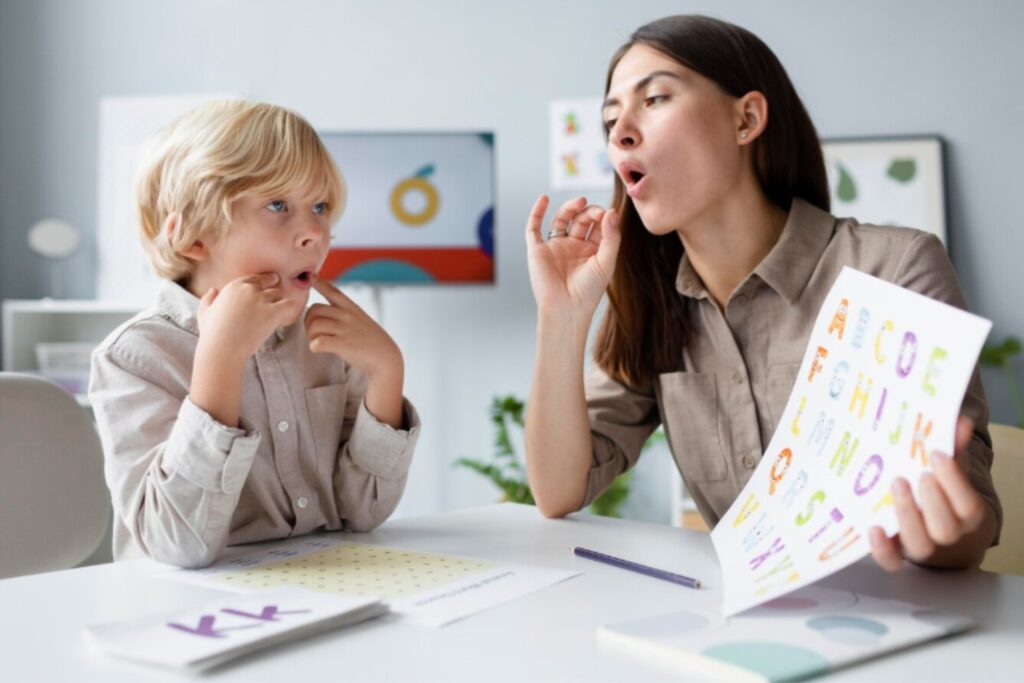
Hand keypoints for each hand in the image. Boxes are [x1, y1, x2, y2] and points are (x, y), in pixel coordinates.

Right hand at [196, 272, 299, 363]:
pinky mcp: (273, 313)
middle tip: (272, 302)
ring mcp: (262, 300)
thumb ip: (208, 299)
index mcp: (234, 286)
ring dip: (277, 303)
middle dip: (270, 293)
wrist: (222, 350)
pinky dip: (288, 310)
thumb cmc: (212, 334)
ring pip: (278, 294)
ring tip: (275, 315)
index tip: (265, 290)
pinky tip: (283, 319)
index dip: (261, 284)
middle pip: (268, 284)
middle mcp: (249, 290)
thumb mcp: (204, 313)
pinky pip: (289, 305)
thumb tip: (213, 290)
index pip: (254, 279)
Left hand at [305, 276, 401, 378]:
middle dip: (308, 321)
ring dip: (310, 336)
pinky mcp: (345, 344)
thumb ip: (345, 315)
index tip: (311, 276)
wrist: (386, 358)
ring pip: (314, 325)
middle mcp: (348, 316)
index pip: (333, 291)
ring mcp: (346, 329)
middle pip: (315, 309)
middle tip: (313, 333)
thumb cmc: (371, 342)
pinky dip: (314, 346)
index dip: (320, 283)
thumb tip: (324, 317)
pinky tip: (317, 348)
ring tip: (317, 343)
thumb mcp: (361, 321)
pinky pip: (319, 342)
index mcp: (352, 308)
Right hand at [525, 195, 619, 318]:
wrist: (567, 308)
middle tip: (595, 212)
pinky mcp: (538, 249)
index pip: (598, 225)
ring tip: (580, 202)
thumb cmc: (588, 291)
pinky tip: (544, 198)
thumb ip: (611, 236)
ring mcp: (555, 246)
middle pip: (581, 219)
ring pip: (561, 219)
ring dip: (570, 208)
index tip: (608, 215)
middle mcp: (573, 246)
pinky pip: (534, 227)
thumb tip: (611, 211)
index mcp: (591, 250)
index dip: (602, 217)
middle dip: (589, 212)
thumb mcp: (606, 262)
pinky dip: (537, 211)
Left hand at [869, 416, 989, 570]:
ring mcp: (921, 546)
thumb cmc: (944, 496)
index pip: (967, 504)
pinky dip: (882, 549)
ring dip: (907, 516)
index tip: (937, 455)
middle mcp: (947, 535)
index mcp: (967, 515)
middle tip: (917, 474)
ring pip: (920, 545)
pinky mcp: (897, 554)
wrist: (940, 533)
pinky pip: (892, 561)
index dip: (953, 481)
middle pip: (944, 528)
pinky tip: (873, 528)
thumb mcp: (950, 473)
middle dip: (931, 499)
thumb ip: (954, 449)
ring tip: (897, 485)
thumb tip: (960, 422)